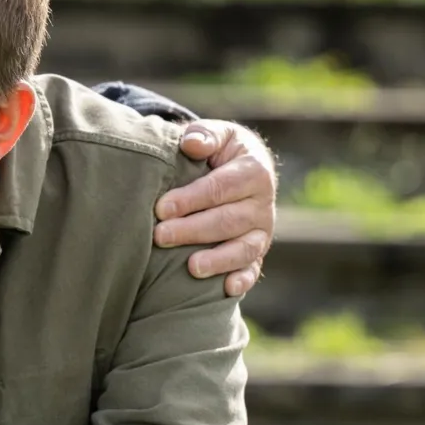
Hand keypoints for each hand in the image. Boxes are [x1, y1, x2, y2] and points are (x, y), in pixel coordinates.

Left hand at [154, 120, 277, 296]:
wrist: (235, 167)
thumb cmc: (216, 150)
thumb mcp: (214, 134)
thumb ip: (204, 135)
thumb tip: (192, 144)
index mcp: (254, 171)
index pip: (220, 188)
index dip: (191, 199)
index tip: (161, 208)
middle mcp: (263, 203)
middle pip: (229, 220)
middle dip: (193, 230)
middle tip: (160, 236)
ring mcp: (262, 230)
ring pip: (244, 248)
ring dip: (219, 260)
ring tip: (191, 268)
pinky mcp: (257, 251)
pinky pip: (254, 267)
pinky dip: (243, 279)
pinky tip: (227, 289)